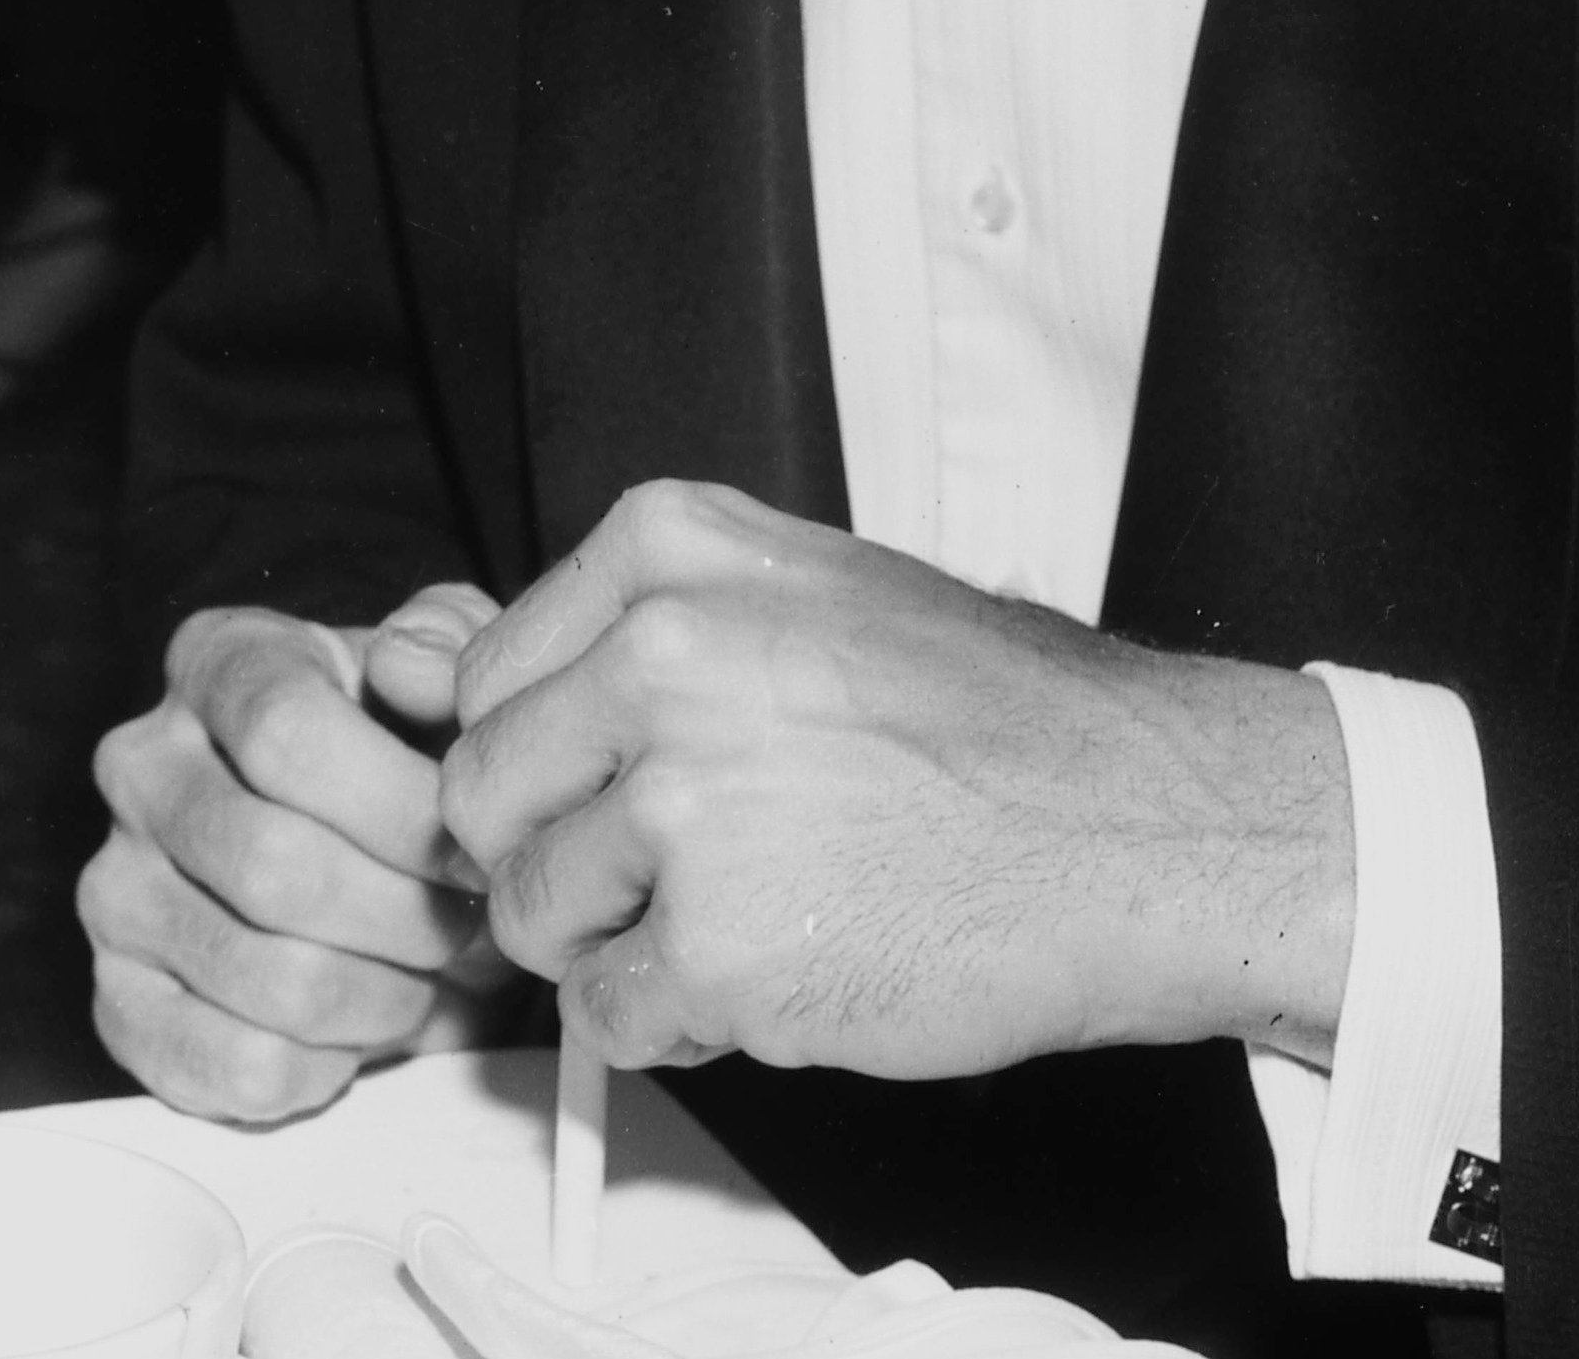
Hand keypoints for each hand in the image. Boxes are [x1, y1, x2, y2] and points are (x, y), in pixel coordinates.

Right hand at [81, 587, 504, 1122]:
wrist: (360, 861)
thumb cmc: (406, 761)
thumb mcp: (442, 679)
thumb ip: (449, 647)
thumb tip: (407, 666)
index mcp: (217, 663)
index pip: (287, 735)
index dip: (399, 810)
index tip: (474, 852)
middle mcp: (141, 764)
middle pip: (274, 867)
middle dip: (405, 919)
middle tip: (460, 926)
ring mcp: (115, 886)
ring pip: (268, 979)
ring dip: (382, 999)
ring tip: (416, 972)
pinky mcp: (118, 1001)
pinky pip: (235, 1066)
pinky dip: (326, 1068)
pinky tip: (351, 1025)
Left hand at [441, 481, 1355, 1078]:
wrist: (1139, 823)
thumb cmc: (986, 717)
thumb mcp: (795, 589)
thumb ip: (631, 625)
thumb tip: (439, 676)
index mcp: (664, 551)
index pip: (487, 677)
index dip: (536, 759)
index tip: (592, 795)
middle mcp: (656, 657)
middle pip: (480, 795)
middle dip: (545, 857)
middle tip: (640, 886)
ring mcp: (683, 805)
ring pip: (529, 912)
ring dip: (605, 948)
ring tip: (721, 929)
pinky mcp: (722, 949)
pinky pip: (606, 1016)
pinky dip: (665, 1027)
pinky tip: (757, 985)